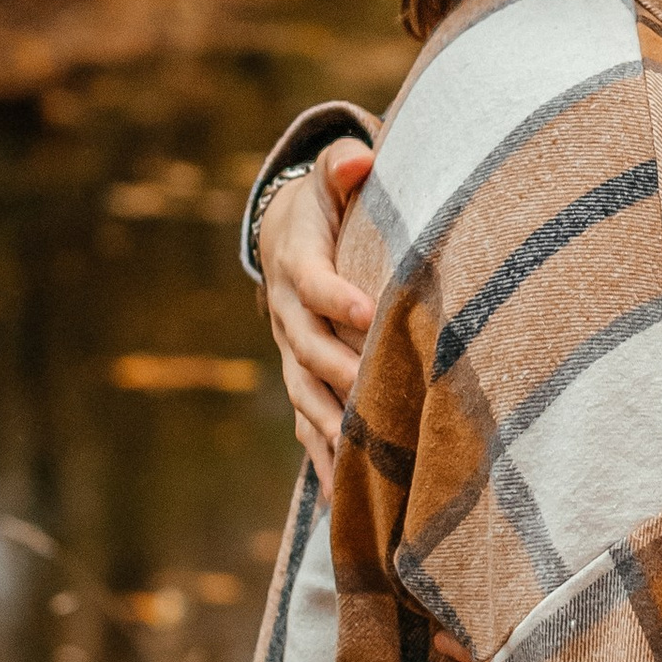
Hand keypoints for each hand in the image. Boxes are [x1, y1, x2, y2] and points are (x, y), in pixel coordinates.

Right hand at [259, 137, 375, 482]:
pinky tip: (346, 505)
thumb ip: (344, 166)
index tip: (366, 311)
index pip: (313, 282)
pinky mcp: (300, 381)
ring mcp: (291, 354)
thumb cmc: (329, 202)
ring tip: (363, 465)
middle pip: (308, 350)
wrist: (286, 234)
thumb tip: (361, 156)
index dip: (336, 296)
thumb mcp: (332, 175)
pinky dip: (325, 462)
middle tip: (375, 395)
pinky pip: (308, 425)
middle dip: (340, 373)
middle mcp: (288, 315)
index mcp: (297, 262)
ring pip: (304, 396)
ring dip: (332, 429)